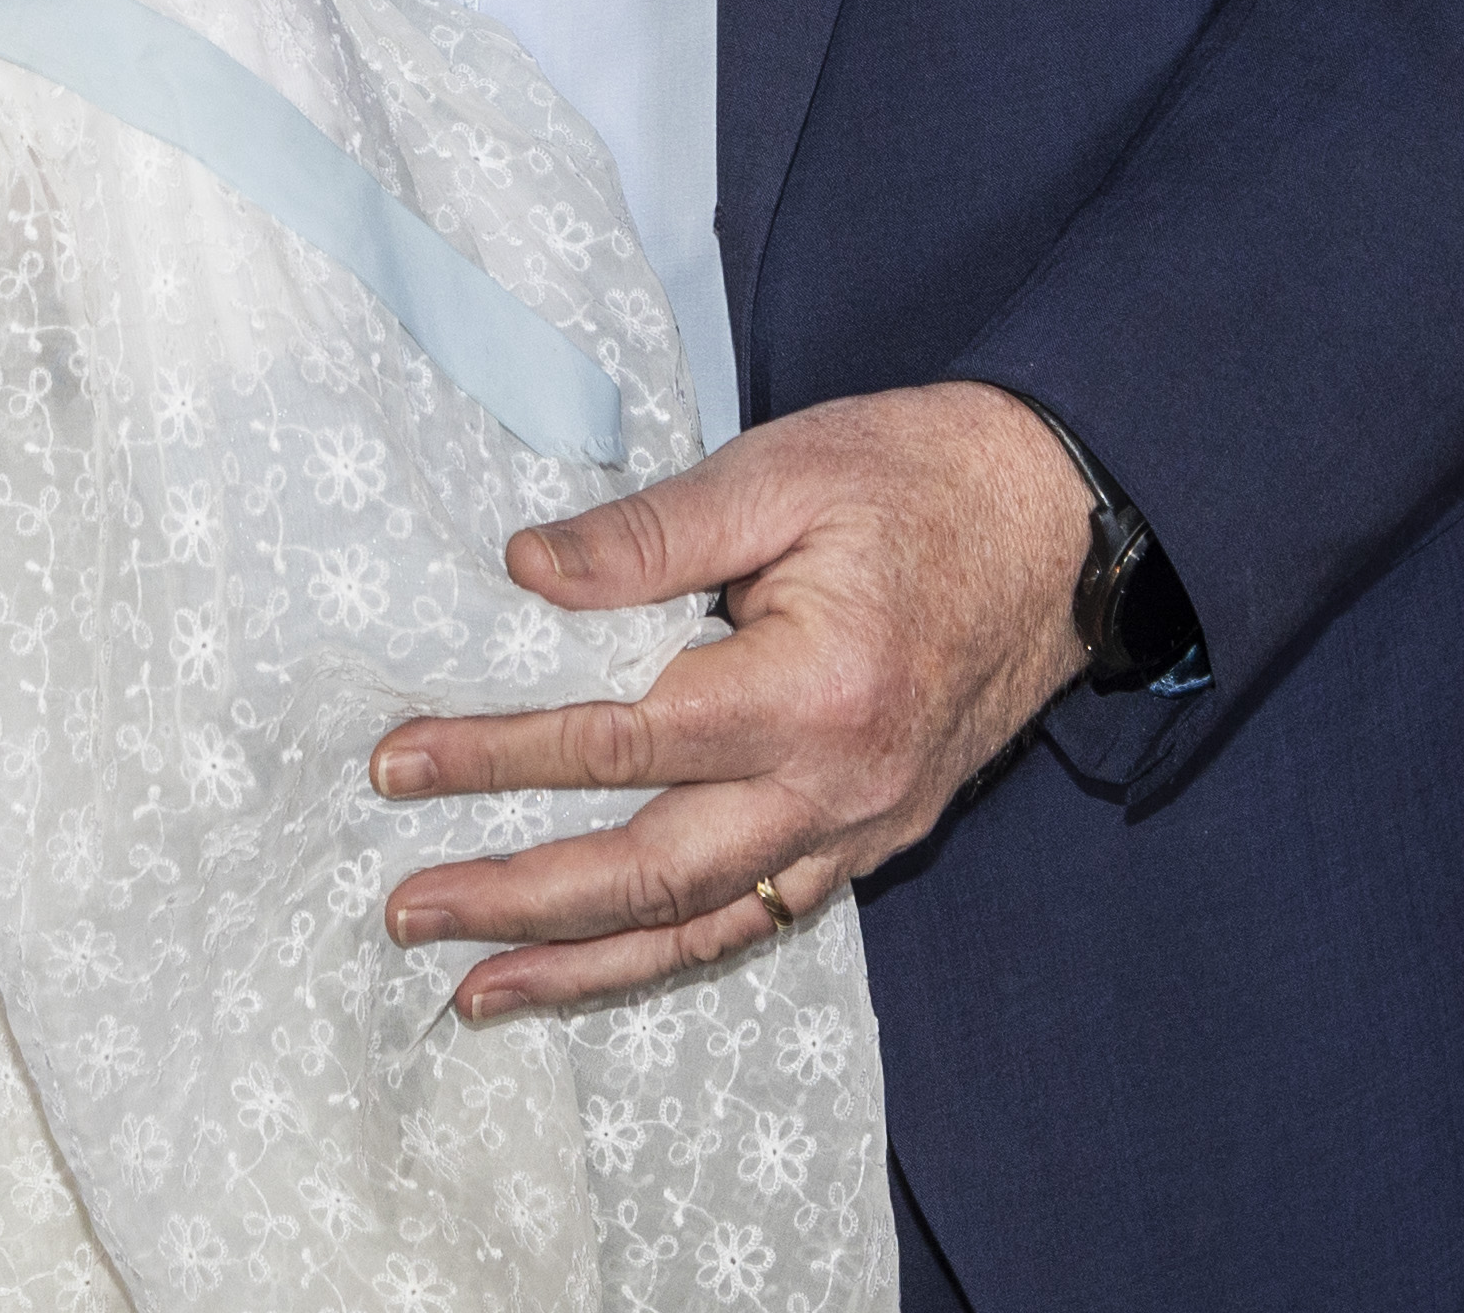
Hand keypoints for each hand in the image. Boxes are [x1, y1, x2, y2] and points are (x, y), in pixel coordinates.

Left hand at [369, 380, 1099, 1015]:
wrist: (1065, 520)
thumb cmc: (919, 476)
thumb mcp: (780, 472)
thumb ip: (646, 534)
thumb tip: (521, 572)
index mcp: (811, 690)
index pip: (621, 743)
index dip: (498, 757)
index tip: (398, 763)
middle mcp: (839, 787)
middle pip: (652, 871)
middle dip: (518, 899)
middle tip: (405, 911)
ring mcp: (864, 828)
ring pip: (704, 926)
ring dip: (584, 965)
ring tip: (476, 992)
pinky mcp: (874, 837)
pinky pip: (759, 919)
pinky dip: (671, 952)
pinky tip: (599, 966)